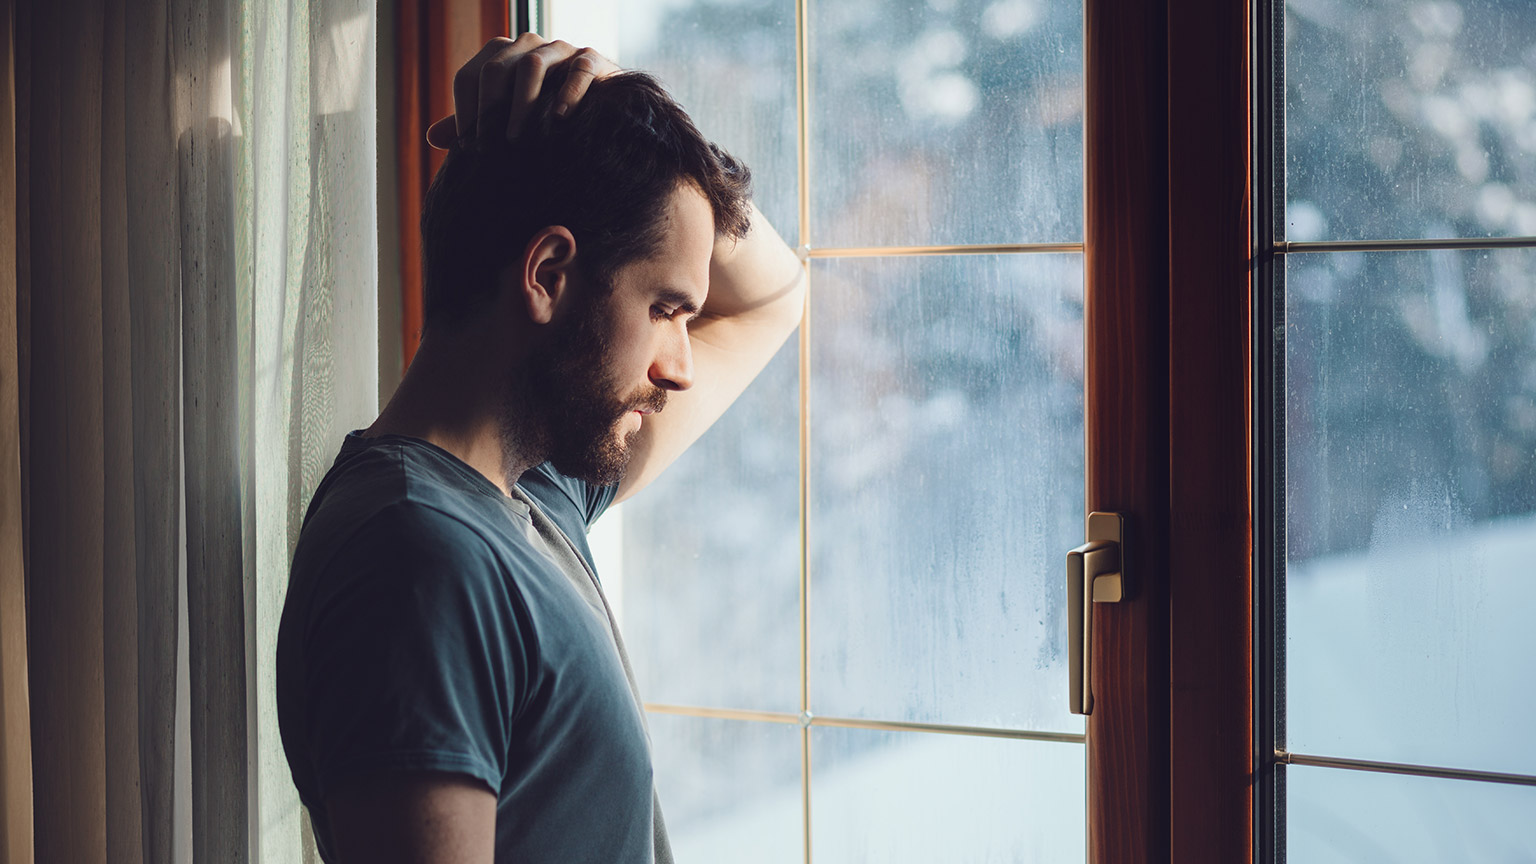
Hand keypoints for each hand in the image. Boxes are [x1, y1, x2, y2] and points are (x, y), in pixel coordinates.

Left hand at [426, 34, 620, 149]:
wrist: (599, 104)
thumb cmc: (544, 111)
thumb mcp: (505, 117)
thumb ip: (473, 123)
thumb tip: (431, 138)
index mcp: (501, 56)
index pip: (470, 76)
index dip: (464, 111)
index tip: (468, 147)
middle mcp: (527, 46)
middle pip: (496, 68)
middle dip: (489, 110)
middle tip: (490, 148)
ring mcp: (561, 49)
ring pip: (533, 65)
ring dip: (521, 104)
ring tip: (516, 138)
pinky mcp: (592, 58)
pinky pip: (579, 68)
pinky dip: (568, 92)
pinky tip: (559, 119)